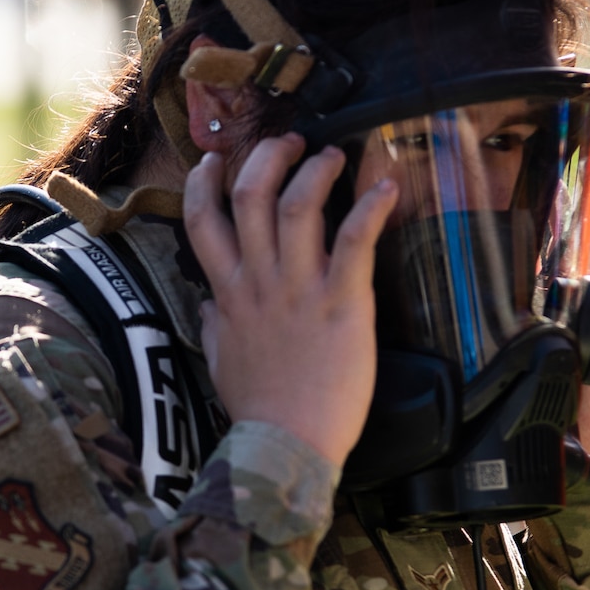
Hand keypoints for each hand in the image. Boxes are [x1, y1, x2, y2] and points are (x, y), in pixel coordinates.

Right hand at [184, 136, 399, 466]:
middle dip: (269, 157)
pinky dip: (372, 207)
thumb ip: (215, 325)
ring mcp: (300, 289)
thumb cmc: (257, 410)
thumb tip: (206, 305)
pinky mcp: (343, 302)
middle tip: (292, 143)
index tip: (216, 160)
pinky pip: (355, 241)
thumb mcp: (220, 361)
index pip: (202, 220)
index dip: (205, 182)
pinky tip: (387, 186)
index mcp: (228, 293)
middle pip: (252, 194)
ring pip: (298, 205)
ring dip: (317, 170)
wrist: (287, 446)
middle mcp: (260, 281)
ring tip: (335, 155)